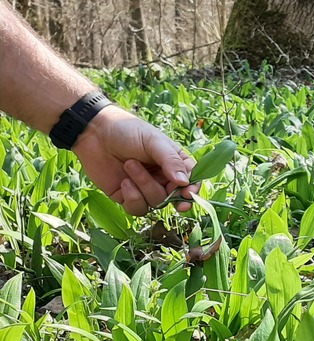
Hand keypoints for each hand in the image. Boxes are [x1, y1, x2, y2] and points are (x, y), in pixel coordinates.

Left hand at [72, 105, 199, 215]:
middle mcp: (163, 178)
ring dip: (144, 186)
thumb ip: (171, 161)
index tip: (187, 193)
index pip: (192, 181)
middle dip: (167, 191)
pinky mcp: (128, 197)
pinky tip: (123, 182)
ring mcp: (146, 188)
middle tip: (162, 183)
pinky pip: (138, 209)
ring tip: (129, 165)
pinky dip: (132, 198)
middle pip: (175, 197)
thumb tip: (185, 183)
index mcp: (174, 163)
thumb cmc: (127, 131)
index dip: (192, 190)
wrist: (93, 133)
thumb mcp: (153, 141)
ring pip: (156, 202)